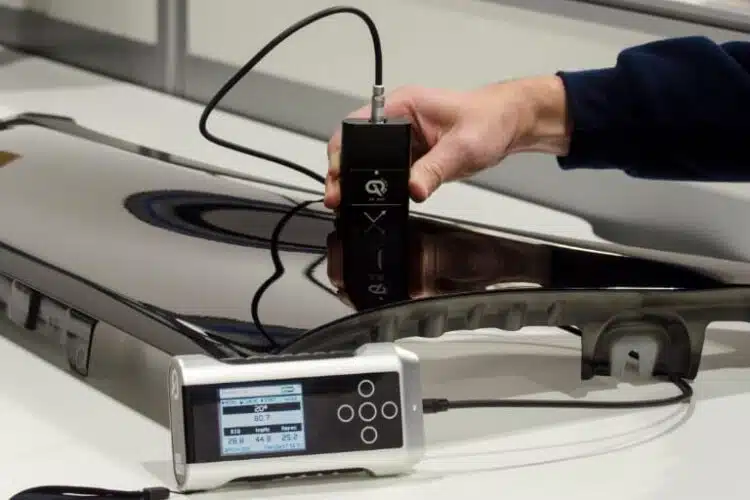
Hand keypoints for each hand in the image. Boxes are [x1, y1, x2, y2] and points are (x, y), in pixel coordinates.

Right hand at [324, 75, 569, 207]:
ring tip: (351, 204)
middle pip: (355, 147)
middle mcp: (397, 121)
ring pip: (368, 163)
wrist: (510, 124)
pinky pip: (388, 173)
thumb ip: (434, 170)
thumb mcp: (462, 148)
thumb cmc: (490, 120)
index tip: (339, 177)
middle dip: (343, 173)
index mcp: (402, 106)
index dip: (342, 153)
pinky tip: (377, 201)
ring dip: (360, 183)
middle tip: (338, 197)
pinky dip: (380, 188)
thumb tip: (412, 190)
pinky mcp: (411, 156)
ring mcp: (402, 139)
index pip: (356, 128)